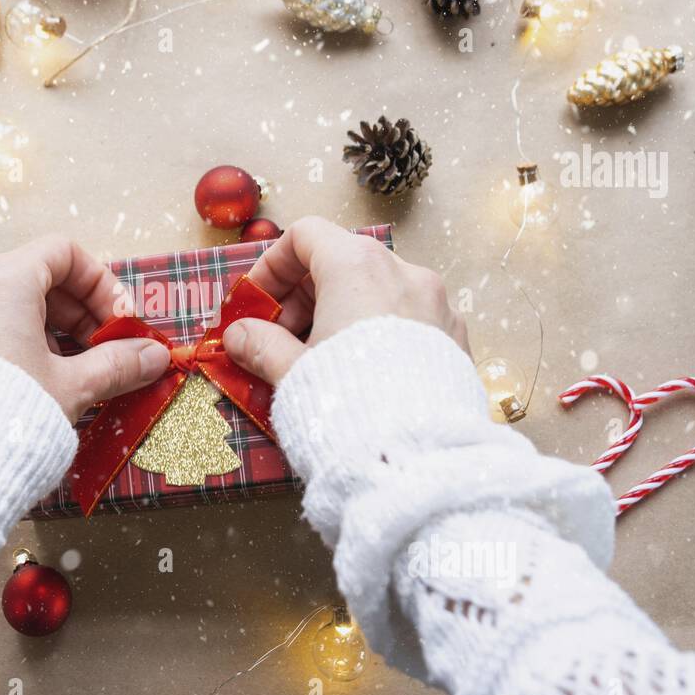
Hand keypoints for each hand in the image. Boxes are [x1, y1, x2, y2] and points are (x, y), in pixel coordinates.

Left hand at [0, 236, 169, 421]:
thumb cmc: (7, 417)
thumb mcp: (74, 387)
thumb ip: (118, 364)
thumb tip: (152, 356)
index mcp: (3, 280)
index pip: (63, 253)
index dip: (101, 284)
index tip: (119, 322)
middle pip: (35, 276)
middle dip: (77, 311)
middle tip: (102, 350)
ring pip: (4, 304)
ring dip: (46, 329)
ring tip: (67, 373)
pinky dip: (10, 343)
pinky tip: (28, 384)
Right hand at [222, 216, 469, 383]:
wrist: (416, 458)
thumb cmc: (348, 404)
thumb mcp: (290, 373)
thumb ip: (261, 345)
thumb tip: (239, 335)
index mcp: (357, 267)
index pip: (306, 236)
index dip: (272, 266)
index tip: (257, 304)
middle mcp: (403, 272)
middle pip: (342, 261)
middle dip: (304, 297)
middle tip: (280, 339)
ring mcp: (436, 304)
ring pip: (378, 291)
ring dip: (341, 315)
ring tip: (320, 363)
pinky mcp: (455, 338)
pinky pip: (408, 320)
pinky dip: (377, 333)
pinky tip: (361, 376)